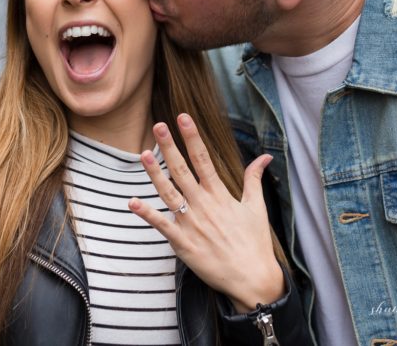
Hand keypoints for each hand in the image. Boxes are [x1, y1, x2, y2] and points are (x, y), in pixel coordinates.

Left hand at [128, 113, 284, 312]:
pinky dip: (146, 214)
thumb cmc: (255, 243)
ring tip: (143, 154)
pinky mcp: (183, 244)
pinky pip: (161, 225)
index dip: (192, 137)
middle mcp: (204, 205)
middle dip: (169, 147)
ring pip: (169, 193)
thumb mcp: (257, 207)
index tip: (183, 118)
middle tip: (158, 126)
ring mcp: (191, 224)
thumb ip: (254, 179)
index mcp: (220, 195)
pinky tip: (132, 202)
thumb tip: (264, 157)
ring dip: (155, 173)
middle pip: (182, 171)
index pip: (203, 159)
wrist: (252, 278)